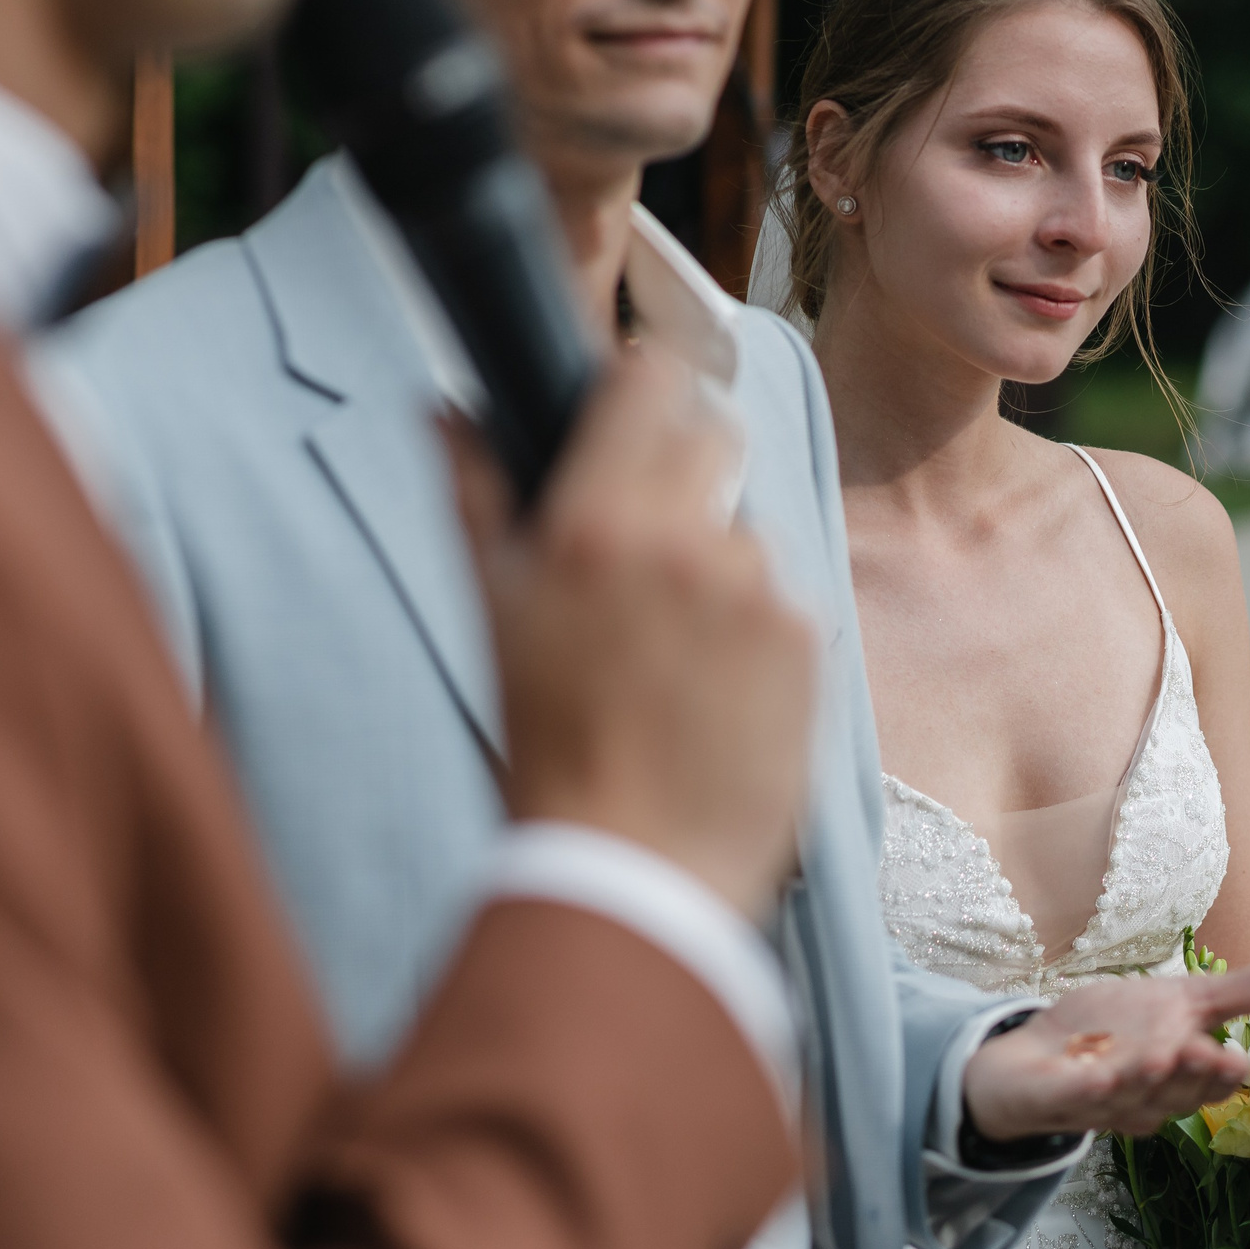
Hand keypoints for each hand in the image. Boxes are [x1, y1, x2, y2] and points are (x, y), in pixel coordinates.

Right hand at [449, 349, 814, 919]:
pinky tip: (716, 692)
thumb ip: (474, 492)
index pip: (649, 380)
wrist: (633, 868)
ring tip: (674, 654)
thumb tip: (444, 404)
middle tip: (654, 544)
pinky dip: (755, 634)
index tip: (636, 412)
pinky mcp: (804, 641)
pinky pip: (782, 601)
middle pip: (713, 438)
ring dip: (718, 569)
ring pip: (746, 531)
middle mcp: (682, 541)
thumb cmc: (546, 744)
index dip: (644, 388)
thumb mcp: (493, 611)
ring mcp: (753, 590)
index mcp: (594, 522)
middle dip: (686, 469)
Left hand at [961, 961, 1249, 1141]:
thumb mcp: (1184, 1000)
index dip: (1220, 1071)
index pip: (1210, 1077)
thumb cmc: (1114, 1032)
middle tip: (1207, 1054)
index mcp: (1180, 1075)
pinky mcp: (1056, 1099)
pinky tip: (1099, 1076)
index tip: (1240, 1060)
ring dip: (1144, 1077)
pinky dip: (1088, 1088)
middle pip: (1174, 1091)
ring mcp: (1100, 1103)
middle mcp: (1146, 1098)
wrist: (1030, 1059)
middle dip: (1189, 1075)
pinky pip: (1075, 1098)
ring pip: (1129, 1095)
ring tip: (1159, 1054)